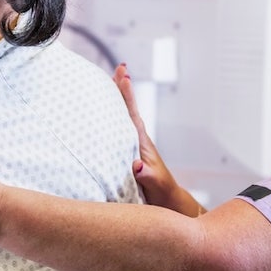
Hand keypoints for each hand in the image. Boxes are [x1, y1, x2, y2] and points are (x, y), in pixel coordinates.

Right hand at [113, 64, 195, 214]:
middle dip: (123, 89)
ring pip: (122, 118)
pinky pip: (117, 131)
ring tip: (110, 81)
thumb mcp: (154, 185)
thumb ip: (147, 175)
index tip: (124, 75)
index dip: (127, 95)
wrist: (167, 202)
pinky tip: (102, 115)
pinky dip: (111, 118)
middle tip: (120, 68)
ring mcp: (132, 146)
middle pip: (127, 110)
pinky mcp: (127, 154)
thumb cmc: (161, 193)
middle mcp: (137, 141)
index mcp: (142, 143)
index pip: (132, 114)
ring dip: (117, 100)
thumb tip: (137, 166)